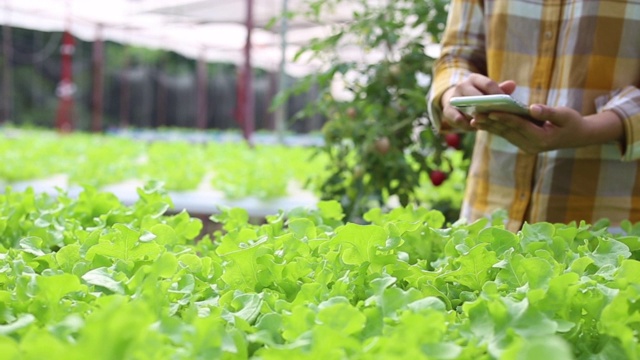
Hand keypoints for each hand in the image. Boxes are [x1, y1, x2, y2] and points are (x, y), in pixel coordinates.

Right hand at [440, 74, 515, 131]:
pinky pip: (457, 118)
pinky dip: (466, 125)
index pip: (487, 84)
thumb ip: (500, 89)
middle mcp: (462, 85)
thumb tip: (513, 84)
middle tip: (497, 115)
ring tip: (486, 123)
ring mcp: (453, 98)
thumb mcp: (488, 92)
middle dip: (486, 106)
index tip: (507, 104)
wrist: (456, 101)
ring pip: (466, 107)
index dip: (497, 94)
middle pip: (476, 95)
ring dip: (476, 116)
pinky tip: (475, 128)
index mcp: (474, 79)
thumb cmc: (478, 96)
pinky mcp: (446, 110)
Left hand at [471, 104, 624, 153]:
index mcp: (542, 138)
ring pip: (504, 135)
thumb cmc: (572, 122)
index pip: (519, 126)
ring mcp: (526, 147)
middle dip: (490, 122)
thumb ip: (548, 112)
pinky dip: (495, 128)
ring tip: (473, 118)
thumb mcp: (565, 115)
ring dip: (489, 127)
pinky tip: (483, 122)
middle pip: (507, 131)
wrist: (578, 137)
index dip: (504, 117)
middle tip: (474, 114)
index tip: (490, 110)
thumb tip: (532, 108)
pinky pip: (506, 135)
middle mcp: (531, 146)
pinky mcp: (523, 144)